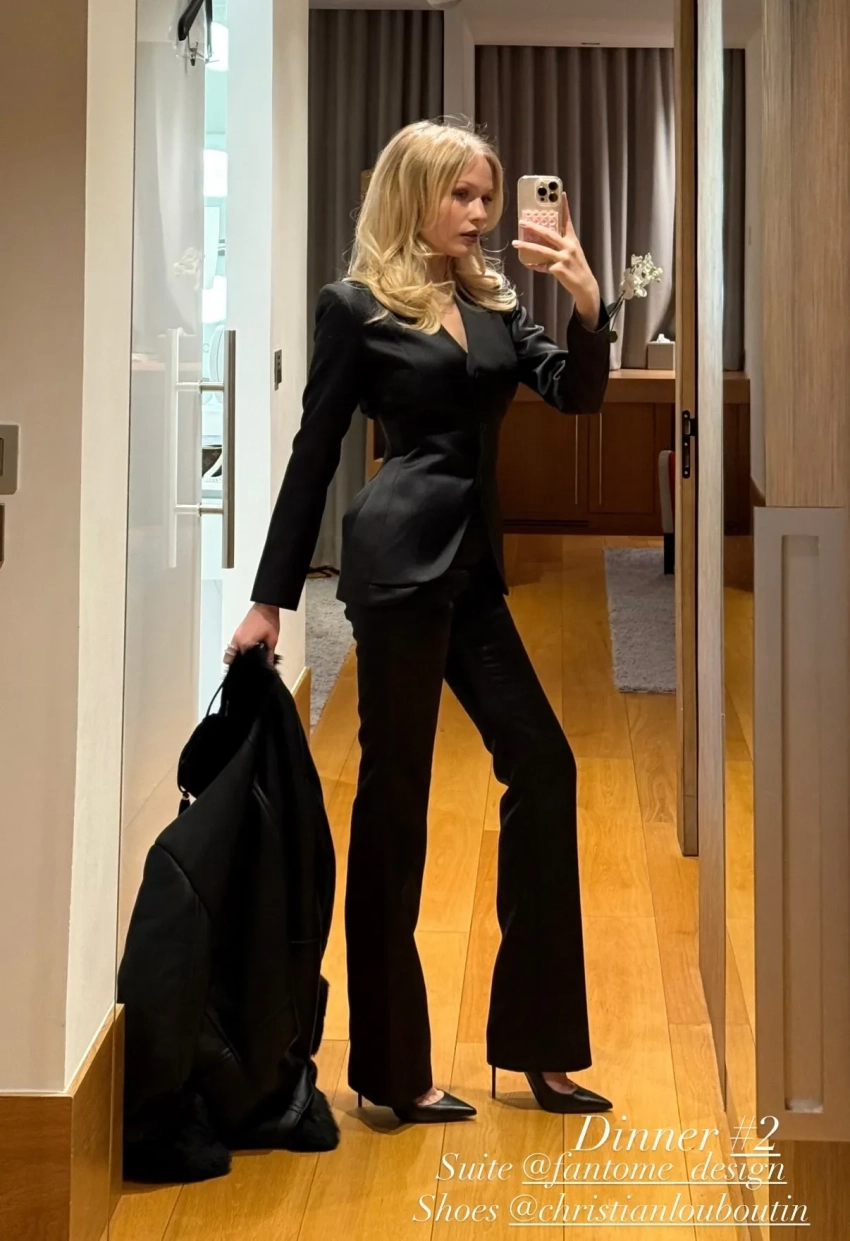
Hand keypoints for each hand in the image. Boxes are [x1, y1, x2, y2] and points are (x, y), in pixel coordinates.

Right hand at [225, 603, 279, 665]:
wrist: (266, 606)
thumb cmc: (270, 622)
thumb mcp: (272, 640)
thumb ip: (269, 655)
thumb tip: (269, 667)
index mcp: (244, 643)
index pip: (240, 662)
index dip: (245, 668)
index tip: (249, 673)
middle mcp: (236, 641)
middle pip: (232, 658)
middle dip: (239, 664)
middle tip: (248, 669)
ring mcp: (235, 636)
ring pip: (231, 652)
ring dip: (237, 657)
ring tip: (247, 663)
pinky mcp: (237, 632)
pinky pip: (233, 646)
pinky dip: (237, 651)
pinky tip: (246, 654)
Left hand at [513, 202, 600, 327]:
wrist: (585, 286)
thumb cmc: (577, 269)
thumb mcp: (572, 253)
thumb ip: (560, 246)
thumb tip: (543, 243)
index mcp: (572, 240)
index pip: (567, 220)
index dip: (565, 207)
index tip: (561, 194)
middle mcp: (568, 246)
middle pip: (548, 233)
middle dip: (534, 227)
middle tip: (522, 222)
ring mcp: (563, 258)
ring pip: (541, 249)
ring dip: (527, 246)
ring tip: (515, 243)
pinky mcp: (558, 269)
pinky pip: (542, 266)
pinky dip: (536, 265)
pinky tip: (529, 264)